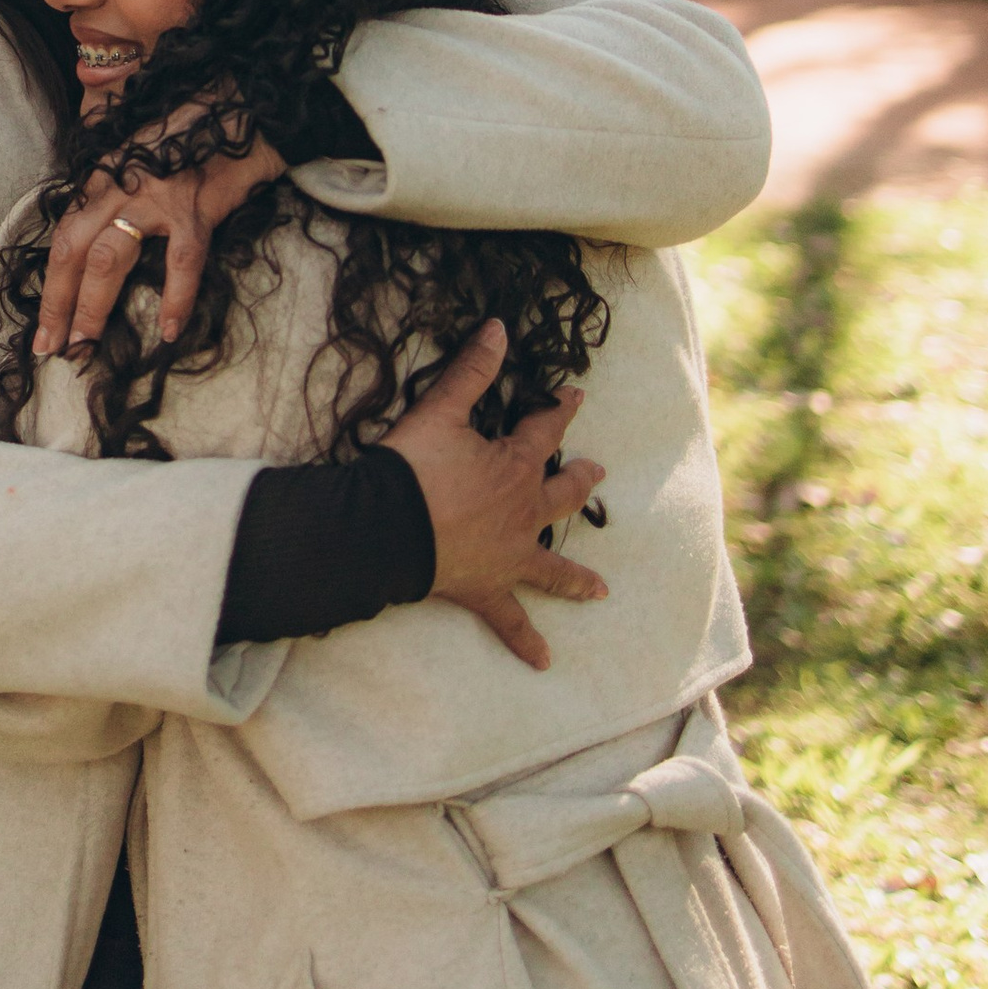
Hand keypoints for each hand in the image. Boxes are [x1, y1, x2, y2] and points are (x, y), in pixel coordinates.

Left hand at [36, 123, 286, 360]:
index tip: (44, 324)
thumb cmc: (193, 138)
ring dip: (93, 305)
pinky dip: (175, 300)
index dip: (50, 283)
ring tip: (86, 343)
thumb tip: (97, 236)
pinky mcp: (196, 210)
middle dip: (57, 303)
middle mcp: (120, 185)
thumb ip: (115, 187)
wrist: (245, 114)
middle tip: (51, 346)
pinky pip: (181, 263)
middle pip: (73, 250)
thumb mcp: (141, 155)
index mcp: (104, 175)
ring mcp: (156, 198)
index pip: (64, 234)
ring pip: (109, 258)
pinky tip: (170, 331)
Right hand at [386, 321, 605, 671]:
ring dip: (575, 579)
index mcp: (514, 468)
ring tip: (601, 592)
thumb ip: (471, 370)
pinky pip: (509, 620)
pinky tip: (542, 661)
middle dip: (580, 483)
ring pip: (550, 569)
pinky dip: (524, 640)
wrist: (386, 527)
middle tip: (598, 474)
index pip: (545, 432)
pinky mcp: (485, 589)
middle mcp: (522, 515)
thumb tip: (499, 327)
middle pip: (561, 498)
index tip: (577, 397)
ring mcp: (507, 557)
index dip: (561, 411)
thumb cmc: (413, 467)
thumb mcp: (440, 409)